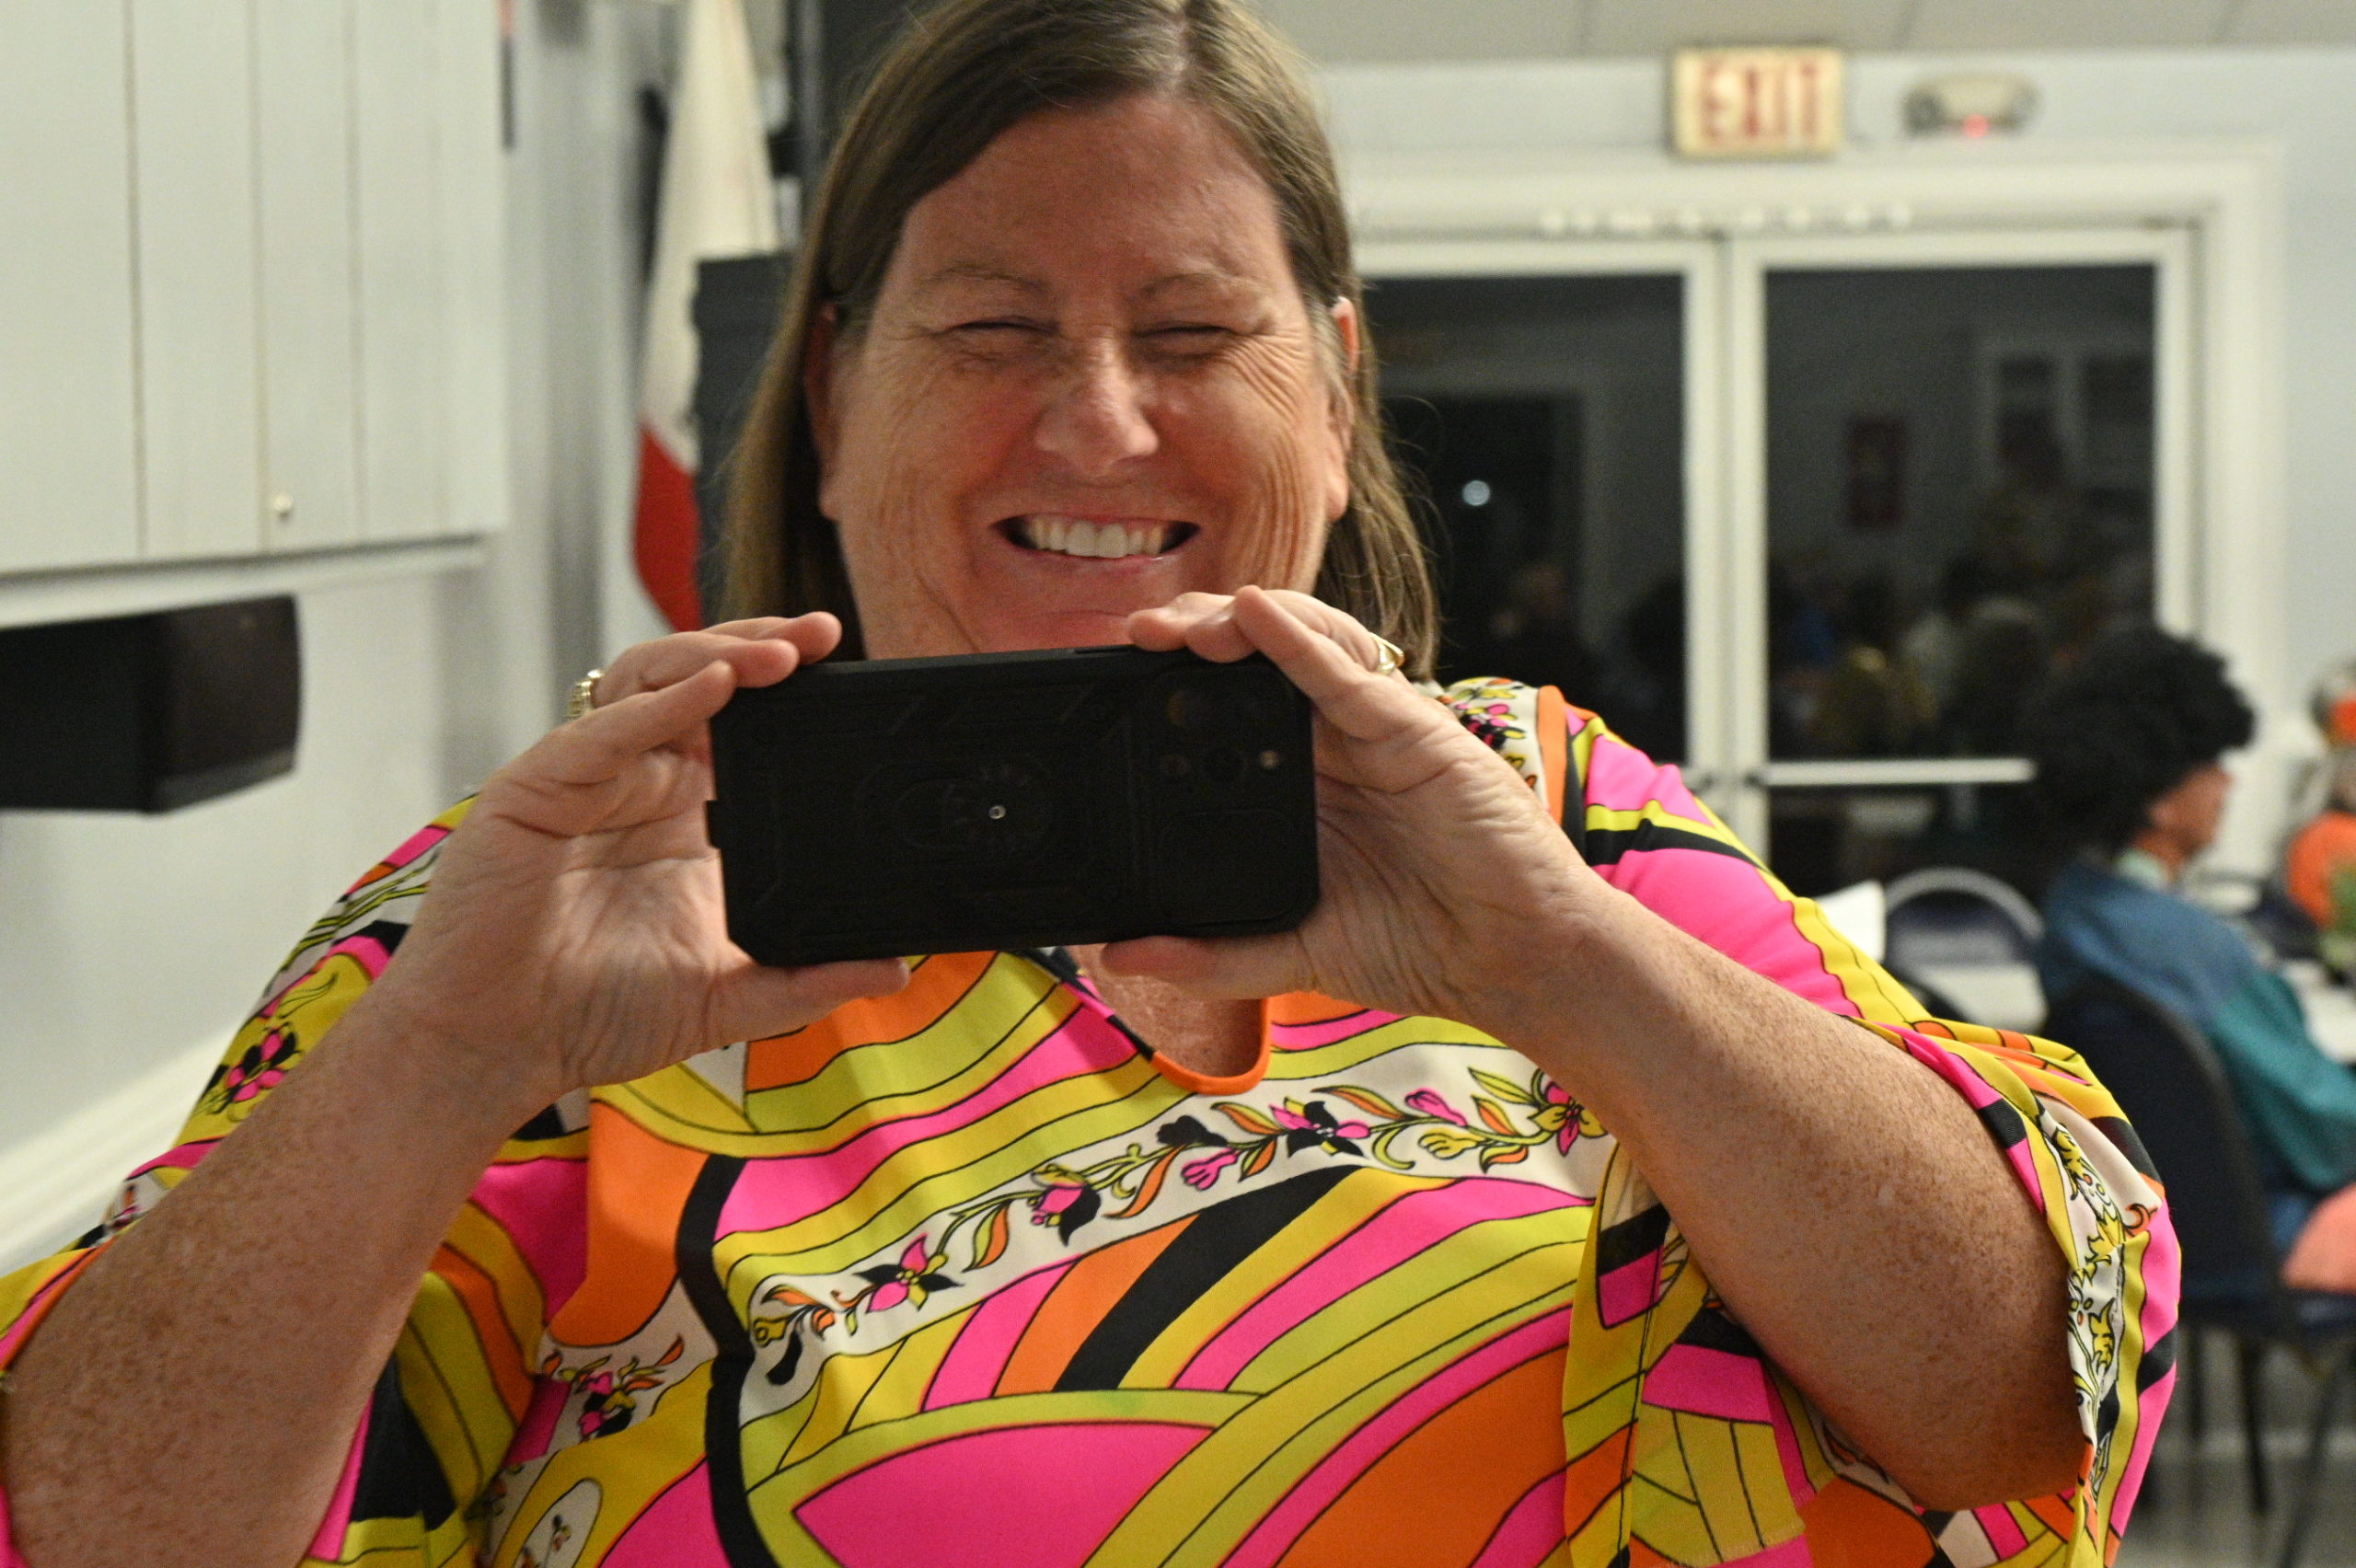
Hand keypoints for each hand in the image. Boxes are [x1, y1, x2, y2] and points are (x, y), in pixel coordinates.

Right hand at [366, 615, 907, 1110]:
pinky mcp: (537, 787)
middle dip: (764, 644)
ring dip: (717, 654)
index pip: (748, 723)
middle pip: (704, 679)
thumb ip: (807, 980)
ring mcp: (589, 777)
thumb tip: (897, 967)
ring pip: (652, 680)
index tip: (854, 675)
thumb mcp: (725, 998)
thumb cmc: (590, 1015)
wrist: (495, 1050)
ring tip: (780, 655)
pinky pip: (603, 729)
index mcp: (688, 816)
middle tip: (824, 633)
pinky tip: (714, 686)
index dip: (794, 691)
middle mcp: (641, 782)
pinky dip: (660, 703)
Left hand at [1108, 587, 1590, 1028]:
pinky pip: (1347, 671)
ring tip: (1184, 625)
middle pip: (1251, 664)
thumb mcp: (1293, 954)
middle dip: (1191, 636)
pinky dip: (1300, 637)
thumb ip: (1211, 956)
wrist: (1513, 960)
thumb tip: (1115, 955)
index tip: (1110, 691)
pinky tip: (1257, 614)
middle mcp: (1329, 747)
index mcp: (1296, 789)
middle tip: (1136, 635)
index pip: (1221, 716)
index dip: (1168, 691)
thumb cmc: (1420, 947)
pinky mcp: (1412, 728)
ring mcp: (1371, 730)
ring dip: (1237, 621)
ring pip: (1298, 643)